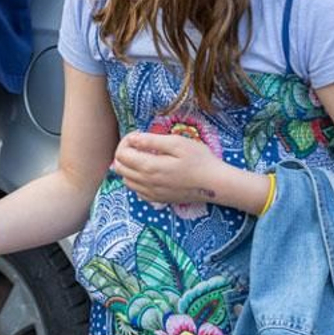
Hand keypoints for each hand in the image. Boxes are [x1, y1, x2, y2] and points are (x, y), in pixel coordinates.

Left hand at [111, 130, 227, 206]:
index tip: (138, 135)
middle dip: (124, 152)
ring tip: (143, 156)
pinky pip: (136, 190)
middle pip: (119, 167)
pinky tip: (149, 171)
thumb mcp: (177, 143)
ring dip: (128, 166)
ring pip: (125, 180)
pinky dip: (136, 179)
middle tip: (139, 143)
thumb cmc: (199, 160)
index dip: (126, 141)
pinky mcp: (157, 199)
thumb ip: (151, 141)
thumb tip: (132, 139)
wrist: (215, 184)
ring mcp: (151, 193)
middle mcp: (146, 183)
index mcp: (149, 167)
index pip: (121, 154)